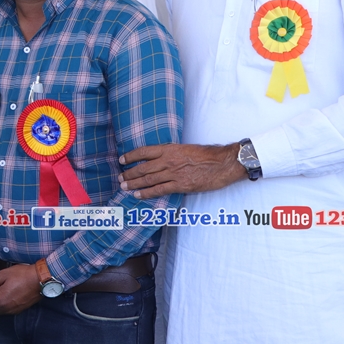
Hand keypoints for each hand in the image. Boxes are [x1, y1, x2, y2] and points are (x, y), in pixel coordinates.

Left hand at [119, 143, 244, 198]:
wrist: (223, 163)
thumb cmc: (208, 155)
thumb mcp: (186, 148)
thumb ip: (172, 153)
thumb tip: (160, 159)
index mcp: (170, 149)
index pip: (144, 152)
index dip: (131, 156)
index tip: (122, 160)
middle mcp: (169, 161)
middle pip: (143, 167)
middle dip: (129, 173)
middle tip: (120, 177)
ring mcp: (174, 174)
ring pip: (148, 179)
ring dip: (134, 184)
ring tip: (124, 186)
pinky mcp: (181, 185)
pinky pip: (159, 190)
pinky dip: (147, 193)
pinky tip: (138, 195)